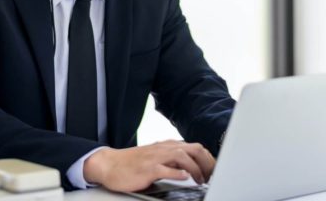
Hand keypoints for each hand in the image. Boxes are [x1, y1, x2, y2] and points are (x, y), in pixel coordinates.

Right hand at [83, 140, 215, 191]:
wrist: (110, 164)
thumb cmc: (133, 163)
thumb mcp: (157, 158)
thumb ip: (173, 161)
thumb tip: (192, 168)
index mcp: (168, 146)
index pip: (196, 148)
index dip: (209, 160)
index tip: (215, 171)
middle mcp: (164, 149)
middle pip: (194, 149)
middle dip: (207, 163)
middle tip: (213, 177)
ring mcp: (156, 158)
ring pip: (183, 157)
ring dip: (196, 169)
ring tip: (201, 180)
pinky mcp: (148, 169)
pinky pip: (166, 169)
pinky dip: (178, 173)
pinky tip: (184, 178)